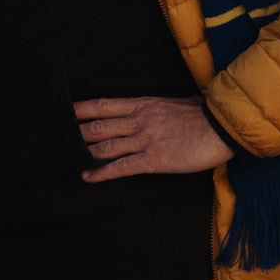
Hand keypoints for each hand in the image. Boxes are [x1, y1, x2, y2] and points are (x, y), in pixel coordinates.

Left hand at [73, 96, 234, 181]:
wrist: (222, 127)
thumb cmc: (205, 114)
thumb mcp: (177, 102)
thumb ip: (159, 107)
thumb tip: (154, 109)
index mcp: (144, 104)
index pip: (105, 105)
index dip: (83, 109)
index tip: (66, 110)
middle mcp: (139, 120)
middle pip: (99, 125)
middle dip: (77, 132)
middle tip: (57, 137)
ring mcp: (145, 140)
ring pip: (105, 146)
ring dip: (84, 152)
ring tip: (68, 157)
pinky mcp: (153, 160)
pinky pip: (121, 167)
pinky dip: (101, 173)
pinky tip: (88, 176)